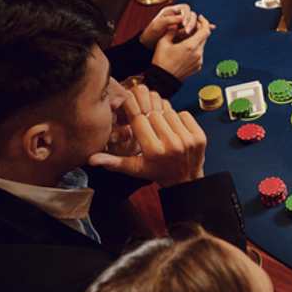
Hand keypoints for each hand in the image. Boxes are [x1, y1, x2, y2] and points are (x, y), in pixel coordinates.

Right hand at [88, 84, 205, 185]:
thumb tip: (91, 159)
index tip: (133, 115)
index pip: (139, 120)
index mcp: (154, 151)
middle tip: (149, 123)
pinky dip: (178, 117)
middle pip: (154, 114)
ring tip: (161, 127)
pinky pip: (184, 114)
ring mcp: (188, 140)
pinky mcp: (200, 136)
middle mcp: (172, 144)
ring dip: (163, 116)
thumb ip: (113, 162)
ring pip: (169, 112)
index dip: (135, 116)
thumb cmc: (157, 171)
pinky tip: (174, 128)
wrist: (185, 179)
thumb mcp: (135, 168)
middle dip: (149, 116)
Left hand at [139, 3, 198, 47]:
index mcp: (171, 11)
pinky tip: (192, 39)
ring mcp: (182, 25)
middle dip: (191, 22)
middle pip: (192, 15)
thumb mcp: (157, 26)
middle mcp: (178, 16)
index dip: (186, 15)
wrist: (148, 45)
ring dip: (194, 29)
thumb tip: (182, 18)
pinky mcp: (185, 34)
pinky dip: (194, 34)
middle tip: (187, 31)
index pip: (185, 8)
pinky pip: (193, 32)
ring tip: (188, 36)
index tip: (183, 24)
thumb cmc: (151, 35)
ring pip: (194, 23)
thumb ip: (168, 20)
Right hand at [150, 14, 213, 78]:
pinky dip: (196, 48)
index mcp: (190, 46)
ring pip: (202, 45)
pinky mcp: (198, 66)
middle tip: (192, 25)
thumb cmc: (161, 60)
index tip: (199, 18)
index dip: (204, 22)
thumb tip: (176, 23)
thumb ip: (172, 31)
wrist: (163, 79)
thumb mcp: (163, 42)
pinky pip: (200, 54)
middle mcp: (198, 54)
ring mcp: (199, 61)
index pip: (205, 30)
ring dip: (197, 39)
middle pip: (205, 37)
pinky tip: (186, 48)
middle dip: (200, 29)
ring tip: (187, 36)